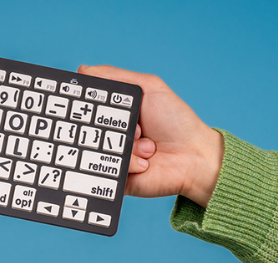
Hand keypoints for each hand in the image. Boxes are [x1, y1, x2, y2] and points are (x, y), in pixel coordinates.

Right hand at [79, 65, 223, 207]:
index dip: (90, 107)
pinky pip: (109, 171)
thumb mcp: (149, 87)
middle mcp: (111, 135)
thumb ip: (116, 77)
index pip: (90, 108)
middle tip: (138, 128)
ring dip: (128, 146)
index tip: (94, 107)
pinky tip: (147, 163)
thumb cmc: (176, 122)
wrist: (195, 158)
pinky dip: (130, 163)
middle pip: (90, 130)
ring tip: (150, 147)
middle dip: (116, 127)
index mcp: (116, 114)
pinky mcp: (117, 178)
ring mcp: (113, 157)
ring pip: (100, 150)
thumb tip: (82, 70)